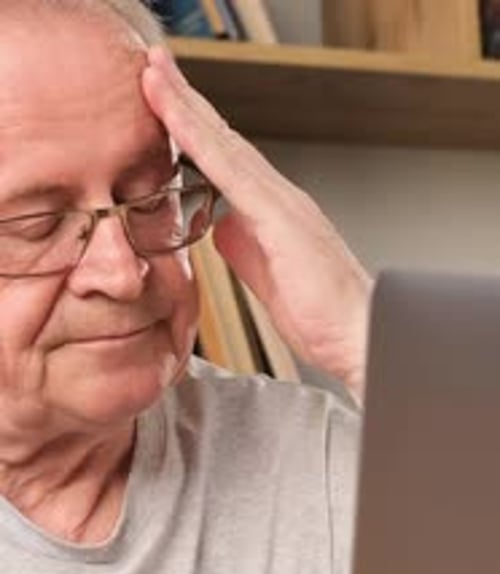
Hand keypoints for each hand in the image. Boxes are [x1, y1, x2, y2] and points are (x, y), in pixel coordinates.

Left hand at [142, 46, 372, 401]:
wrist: (359, 335)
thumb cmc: (321, 314)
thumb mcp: (268, 277)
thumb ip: (244, 249)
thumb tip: (223, 228)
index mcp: (273, 210)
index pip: (225, 159)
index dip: (193, 127)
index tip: (161, 99)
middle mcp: (279, 196)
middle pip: (224, 139)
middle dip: (185, 100)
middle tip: (152, 63)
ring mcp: (283, 203)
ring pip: (225, 145)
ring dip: (187, 107)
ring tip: (155, 73)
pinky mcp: (282, 219)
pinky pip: (233, 173)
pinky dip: (202, 142)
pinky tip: (177, 120)